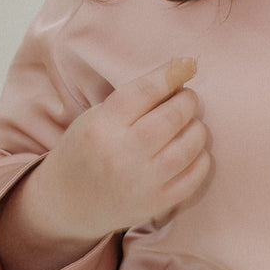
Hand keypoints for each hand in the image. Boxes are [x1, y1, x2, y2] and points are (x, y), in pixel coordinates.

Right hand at [0, 58, 210, 269]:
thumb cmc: (85, 151)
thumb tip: (180, 73)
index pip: (145, 91)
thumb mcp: (95, 118)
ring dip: (198, 128)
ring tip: (190, 125)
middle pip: (173, 116)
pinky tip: (192, 151)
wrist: (67, 203)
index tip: (184, 67)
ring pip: (190, 144)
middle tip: (187, 98)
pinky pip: (196, 174)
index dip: (170, 75)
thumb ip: (133, 99)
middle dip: (188, 101)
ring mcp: (142, 182)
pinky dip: (201, 157)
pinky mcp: (158, 202)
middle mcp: (122, 154)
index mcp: (102, 127)